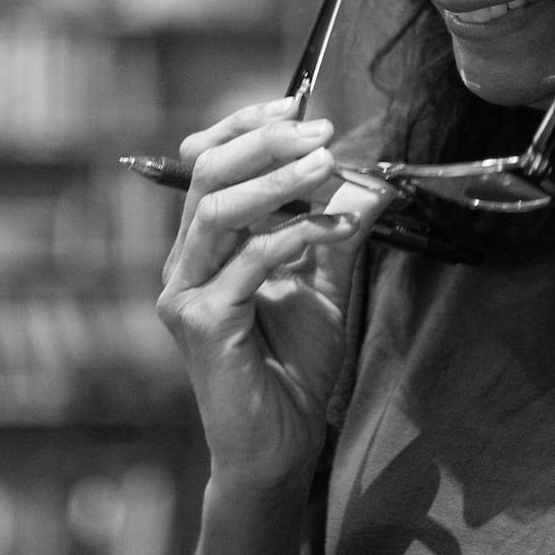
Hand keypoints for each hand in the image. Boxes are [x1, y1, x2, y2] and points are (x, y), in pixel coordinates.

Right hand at [159, 99, 389, 493]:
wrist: (279, 448)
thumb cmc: (292, 371)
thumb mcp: (322, 287)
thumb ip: (335, 234)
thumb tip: (371, 182)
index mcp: (202, 247)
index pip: (208, 163)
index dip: (247, 127)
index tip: (297, 106)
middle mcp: (183, 264)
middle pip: (207, 175)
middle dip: (264, 143)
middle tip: (318, 131)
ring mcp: (185, 294)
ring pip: (216, 210)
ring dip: (276, 180)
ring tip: (326, 164)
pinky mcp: (200, 324)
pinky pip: (247, 263)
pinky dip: (294, 236)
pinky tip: (335, 229)